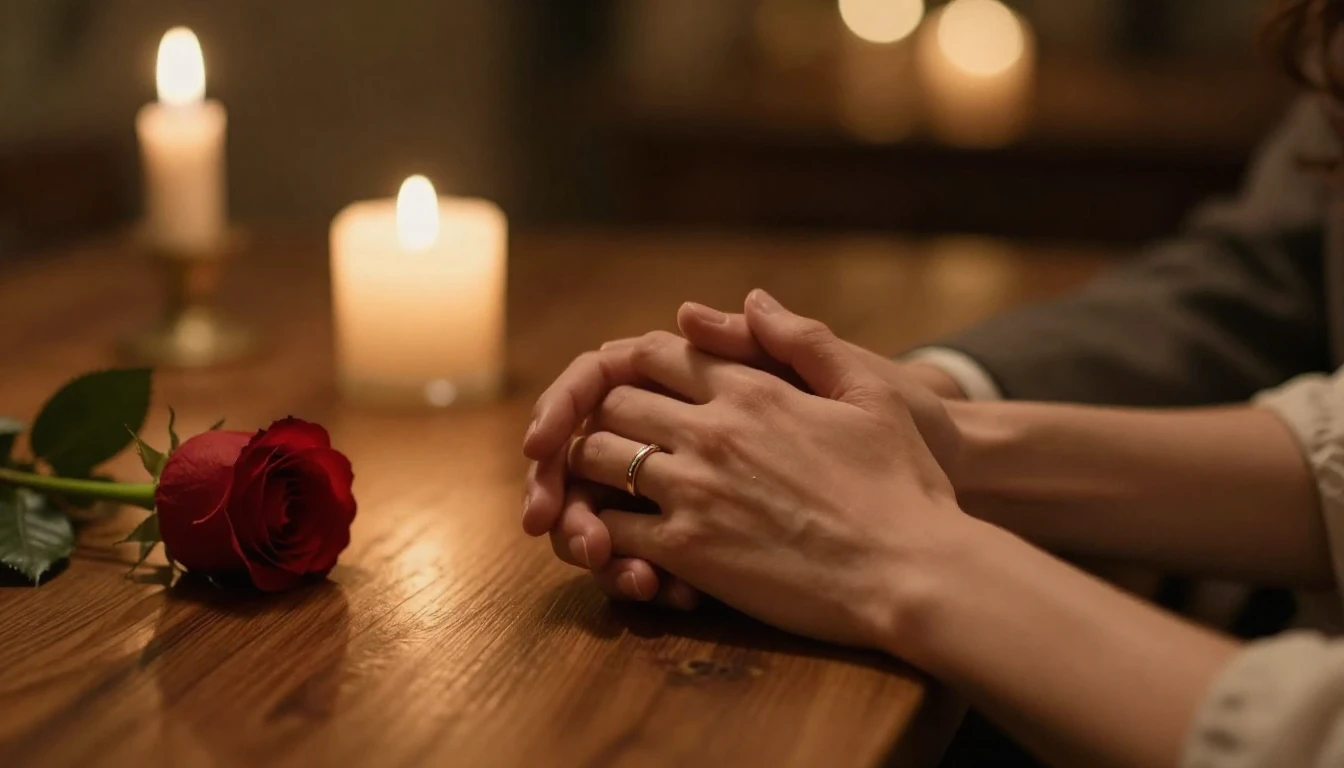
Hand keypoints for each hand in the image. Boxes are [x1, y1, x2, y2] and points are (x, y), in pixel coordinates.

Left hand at [564, 290, 966, 646]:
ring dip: (591, 469)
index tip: (631, 388)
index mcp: (752, 390)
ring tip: (597, 487)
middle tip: (602, 438)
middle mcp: (713, 430)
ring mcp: (695, 490)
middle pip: (615, 401)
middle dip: (600, 415)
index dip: (633, 366)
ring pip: (599, 458)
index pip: (657, 354)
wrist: (913, 572)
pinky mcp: (689, 550)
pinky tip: (619, 542)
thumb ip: (805, 341)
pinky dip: (605, 532)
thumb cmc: (903, 485)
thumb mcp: (868, 394)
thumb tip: (752, 298)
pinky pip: (612, 528)